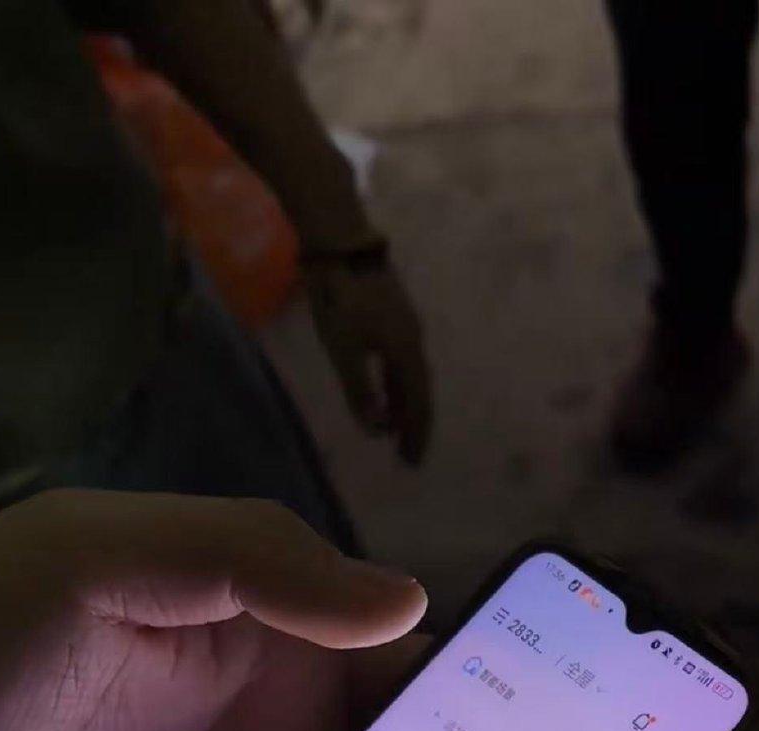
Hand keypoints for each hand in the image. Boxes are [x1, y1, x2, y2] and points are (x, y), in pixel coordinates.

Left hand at [306, 259, 432, 465]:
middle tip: (407, 456)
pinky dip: (396, 384)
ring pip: (410, 376)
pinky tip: (385, 392)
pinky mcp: (395, 315)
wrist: (341, 242)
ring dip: (404, 405)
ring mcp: (407, 326)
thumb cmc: (340, 298)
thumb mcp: (343, 350)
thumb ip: (360, 390)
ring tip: (394, 430)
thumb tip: (375, 429)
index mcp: (406, 352)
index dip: (415, 434)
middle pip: (419, 392)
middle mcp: (414, 341)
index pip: (417, 403)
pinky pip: (402, 361)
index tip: (411, 461)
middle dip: (413, 426)